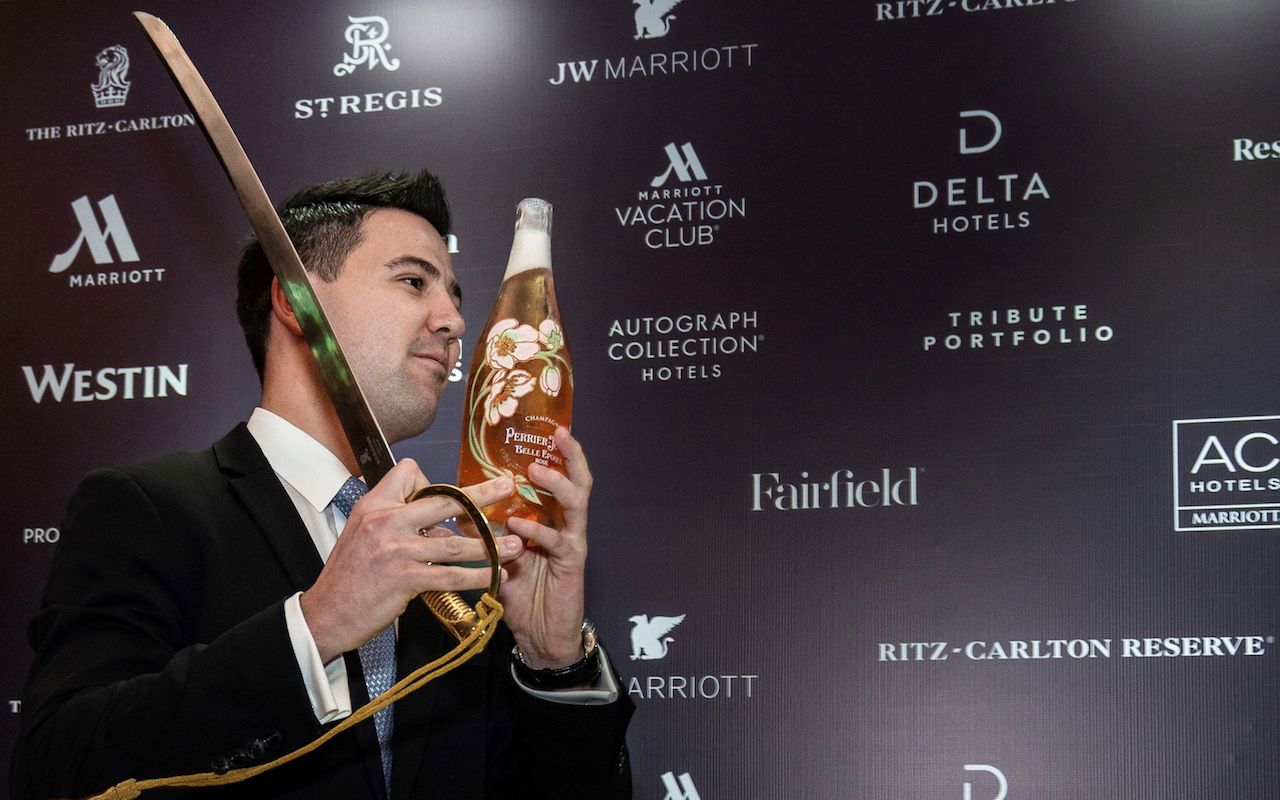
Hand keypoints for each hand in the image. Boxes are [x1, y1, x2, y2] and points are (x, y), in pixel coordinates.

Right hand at [300, 458, 519, 662]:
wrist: (326, 613)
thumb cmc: (349, 575)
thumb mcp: (363, 533)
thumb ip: (397, 520)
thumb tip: (437, 522)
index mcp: (375, 505)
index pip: (409, 473)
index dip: (431, 481)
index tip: (445, 499)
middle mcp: (386, 521)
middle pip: (444, 500)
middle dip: (481, 495)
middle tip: (508, 487)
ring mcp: (396, 550)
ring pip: (454, 542)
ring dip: (489, 544)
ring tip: (515, 544)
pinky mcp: (404, 579)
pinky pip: (450, 575)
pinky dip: (476, 575)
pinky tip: (495, 575)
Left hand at [499, 427, 590, 668]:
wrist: (541, 636)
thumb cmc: (522, 595)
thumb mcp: (497, 559)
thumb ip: (482, 535)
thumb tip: (452, 514)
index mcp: (549, 519)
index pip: (556, 478)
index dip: (553, 453)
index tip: (541, 429)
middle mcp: (564, 524)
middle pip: (577, 481)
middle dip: (570, 455)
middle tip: (557, 434)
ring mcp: (571, 541)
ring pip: (576, 502)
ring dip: (556, 484)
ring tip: (537, 471)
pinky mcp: (572, 562)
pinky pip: (559, 539)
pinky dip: (538, 530)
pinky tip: (521, 526)